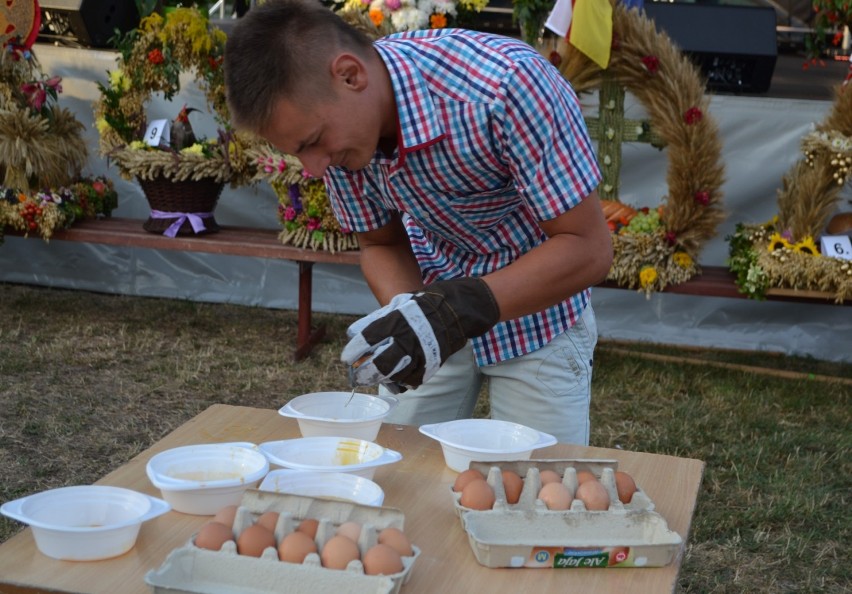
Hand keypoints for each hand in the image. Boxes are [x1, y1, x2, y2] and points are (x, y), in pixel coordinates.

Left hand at [341, 277, 499, 392]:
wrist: (454, 311)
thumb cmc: (420, 307)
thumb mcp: (396, 306)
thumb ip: (375, 320)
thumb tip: (354, 334)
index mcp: (396, 322)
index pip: (368, 340)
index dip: (354, 351)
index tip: (347, 358)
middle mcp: (407, 340)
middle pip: (380, 365)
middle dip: (363, 374)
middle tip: (355, 377)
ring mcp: (420, 355)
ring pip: (394, 376)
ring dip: (380, 379)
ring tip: (372, 378)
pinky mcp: (430, 365)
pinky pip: (410, 380)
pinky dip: (400, 381)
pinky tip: (394, 377)